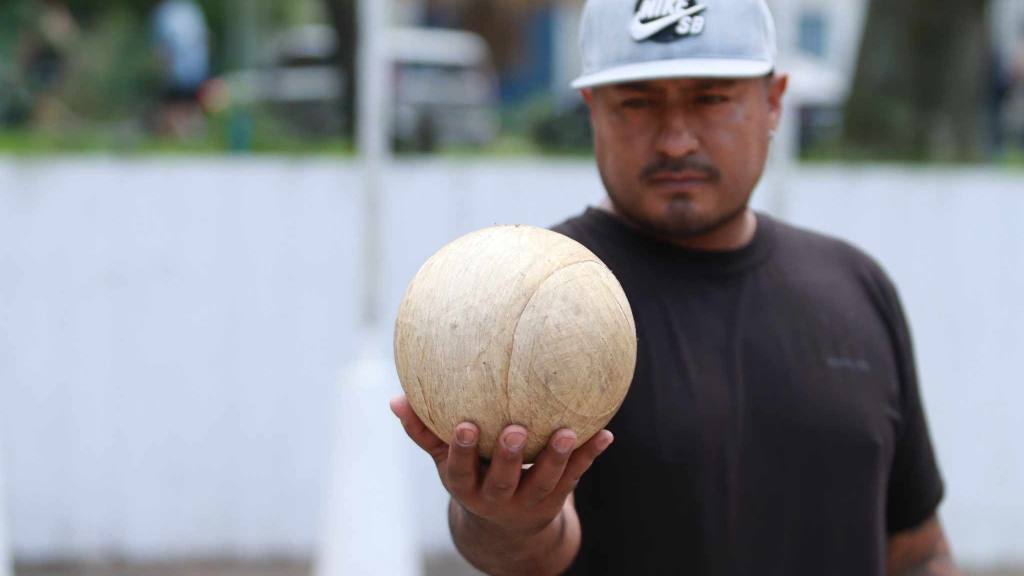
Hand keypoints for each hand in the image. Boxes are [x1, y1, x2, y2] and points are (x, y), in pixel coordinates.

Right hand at [389, 395, 613, 535]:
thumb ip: (423, 431)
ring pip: (543, 481)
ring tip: (568, 432)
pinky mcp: (556, 497)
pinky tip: (605, 433)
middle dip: (508, 457)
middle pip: (502, 480)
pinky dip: (590, 455)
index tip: (465, 425)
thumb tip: (395, 399)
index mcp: (466, 484)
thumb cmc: (471, 476)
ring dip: (556, 457)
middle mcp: (496, 496)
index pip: (460, 469)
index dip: (462, 450)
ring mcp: (529, 500)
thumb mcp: (445, 460)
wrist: (506, 529)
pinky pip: (575, 475)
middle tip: (514, 430)